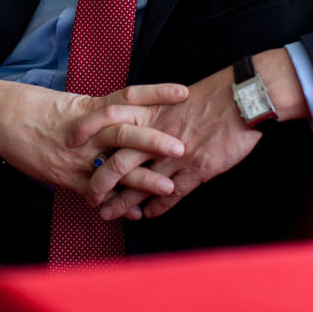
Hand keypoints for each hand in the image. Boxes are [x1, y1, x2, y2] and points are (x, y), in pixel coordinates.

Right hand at [0, 78, 188, 199]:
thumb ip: (102, 111)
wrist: (1, 118)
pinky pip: (96, 191)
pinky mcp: (66, 176)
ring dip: (143, 180)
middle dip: (154, 142)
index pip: (128, 96)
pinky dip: (118, 203)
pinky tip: (136, 212)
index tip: (183, 91)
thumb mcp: (73, 103)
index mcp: (91, 107)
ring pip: (113, 167)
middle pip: (124, 133)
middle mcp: (87, 131)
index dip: (156, 93)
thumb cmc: (37, 108)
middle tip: (181, 147)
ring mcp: (77, 156)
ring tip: (168, 188)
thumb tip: (132, 112)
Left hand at [87, 48, 306, 219]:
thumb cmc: (212, 97)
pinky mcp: (197, 169)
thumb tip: (136, 126)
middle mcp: (157, 134)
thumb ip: (154, 114)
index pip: (108, 118)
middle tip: (89, 197)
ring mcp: (176, 154)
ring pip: (140, 183)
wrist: (242, 99)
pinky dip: (156, 206)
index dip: (87, 130)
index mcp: (151, 111)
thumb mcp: (175, 100)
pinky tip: (147, 215)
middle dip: (99, 183)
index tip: (70, 143)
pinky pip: (171, 194)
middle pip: (118, 161)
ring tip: (109, 215)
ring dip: (122, 202)